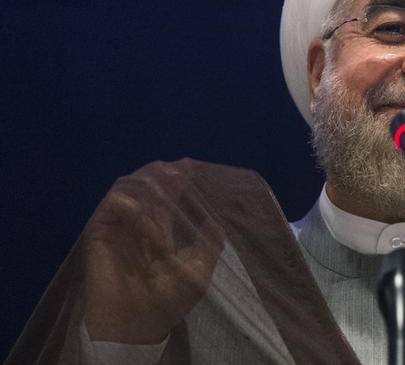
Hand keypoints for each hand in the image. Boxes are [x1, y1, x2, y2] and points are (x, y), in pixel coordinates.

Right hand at [82, 160, 224, 343]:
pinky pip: (108, 210)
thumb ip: (208, 248)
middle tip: (178, 166)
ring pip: (127, 193)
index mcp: (159, 235)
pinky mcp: (99, 236)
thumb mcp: (198, 274)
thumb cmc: (167, 303)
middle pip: (147, 191)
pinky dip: (124, 202)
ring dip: (144, 181)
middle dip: (162, 175)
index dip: (176, 183)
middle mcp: (137, 228)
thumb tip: (216, 222)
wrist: (138, 325)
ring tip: (162, 173)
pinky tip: (140, 203)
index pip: (166, 201)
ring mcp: (118, 230)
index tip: (189, 166)